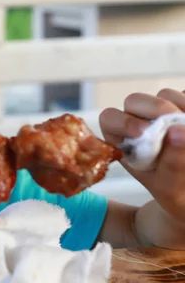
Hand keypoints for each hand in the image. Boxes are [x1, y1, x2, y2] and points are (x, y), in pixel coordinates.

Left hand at [99, 88, 184, 222]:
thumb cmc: (175, 191)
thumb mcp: (171, 188)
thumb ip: (172, 165)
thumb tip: (179, 132)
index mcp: (121, 140)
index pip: (109, 118)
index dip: (123, 122)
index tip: (143, 133)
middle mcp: (136, 120)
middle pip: (134, 100)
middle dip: (154, 109)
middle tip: (174, 127)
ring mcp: (160, 112)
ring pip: (165, 95)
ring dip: (179, 110)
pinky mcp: (182, 107)